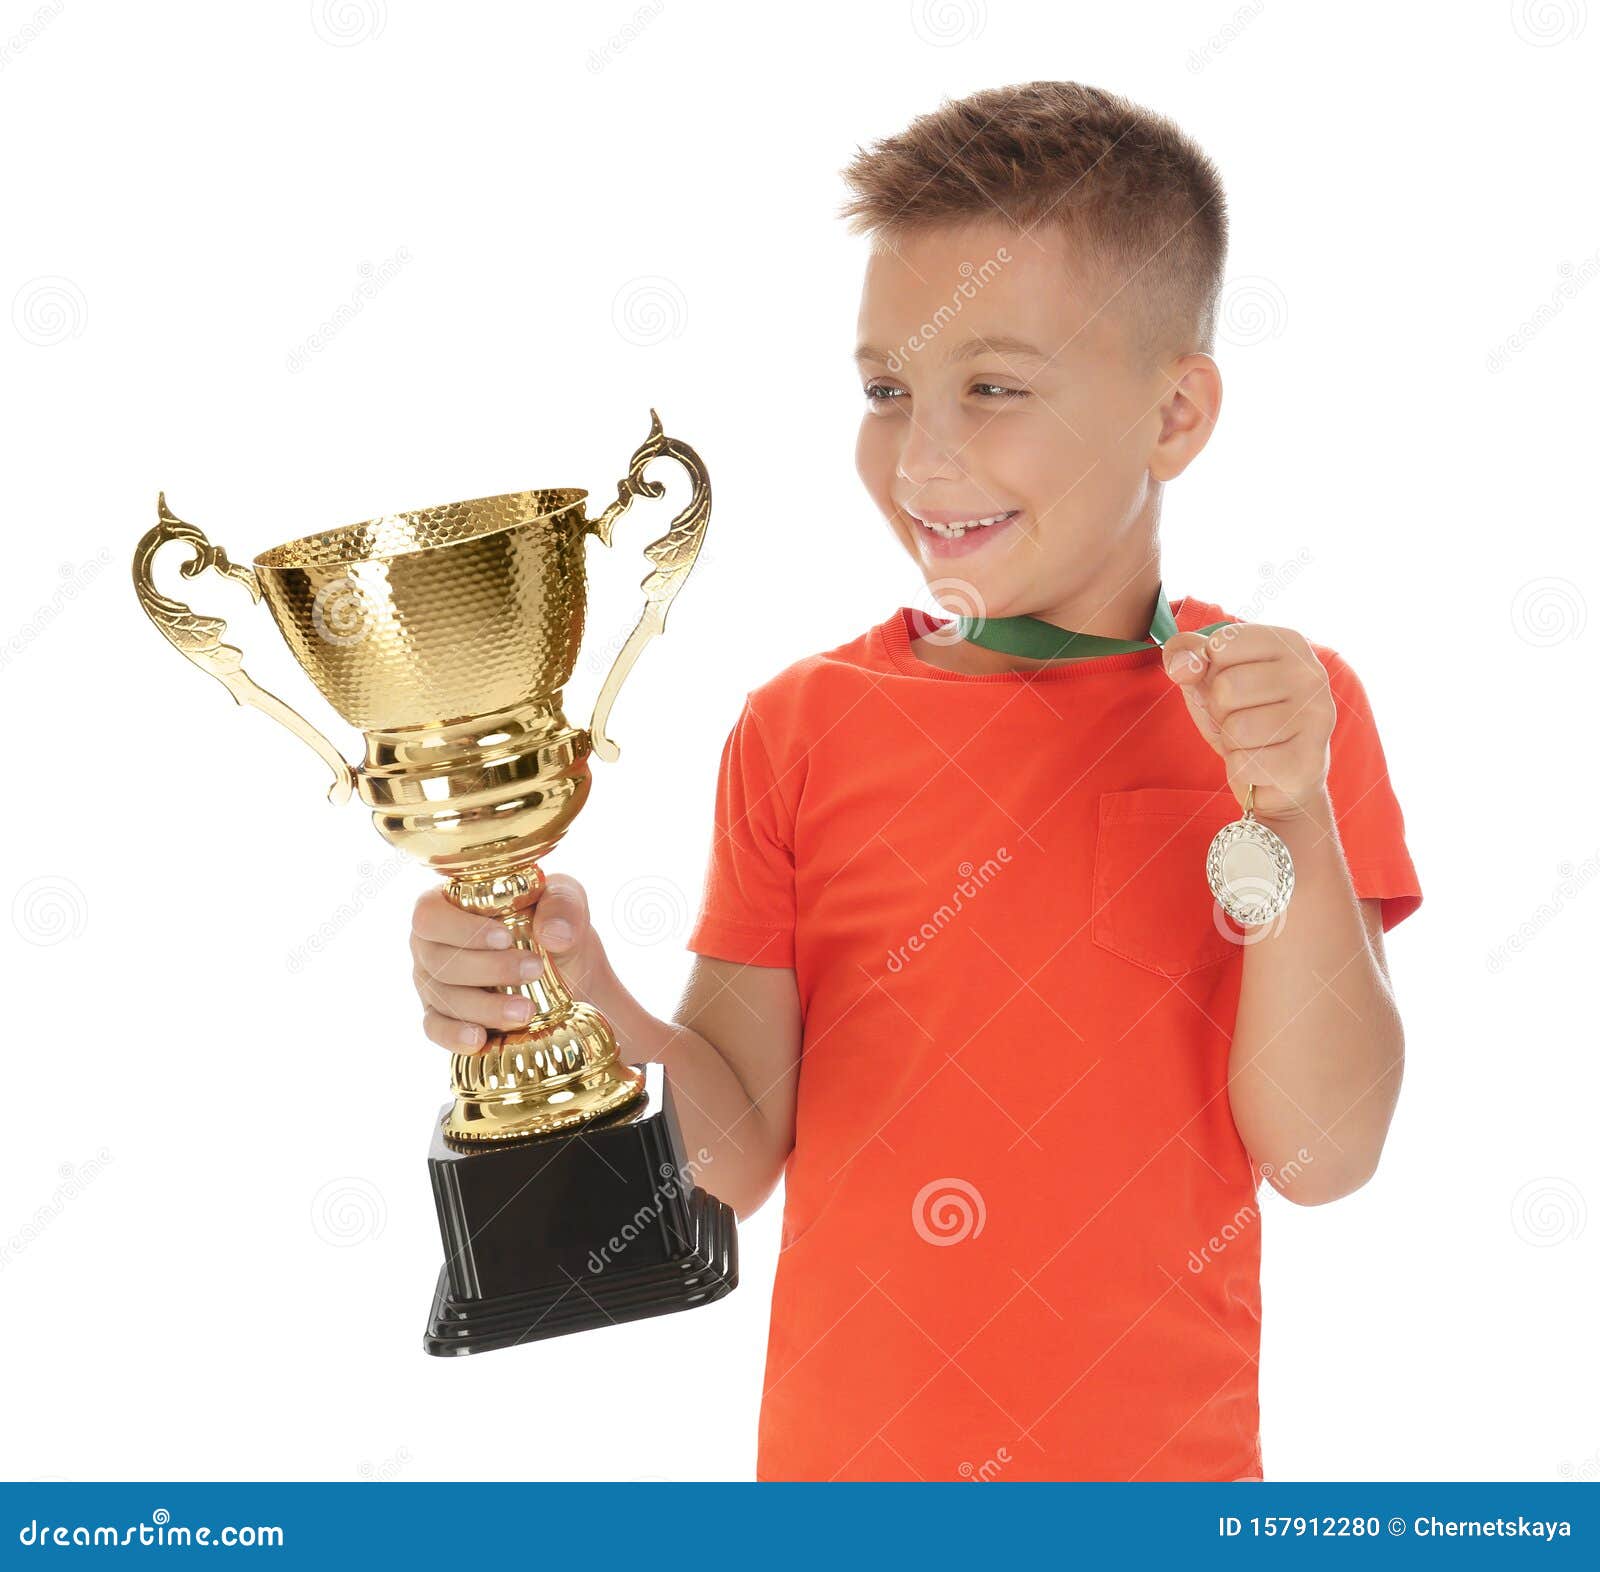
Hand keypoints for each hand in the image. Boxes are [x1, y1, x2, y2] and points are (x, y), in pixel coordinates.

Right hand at [410, 873, 599, 1051]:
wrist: (567, 970)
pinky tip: (479, 1040)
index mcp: (447, 904)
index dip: (462, 929)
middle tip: (534, 970)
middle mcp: (430, 944)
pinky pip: (436, 1029)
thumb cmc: (552, 923)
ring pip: (442, 998)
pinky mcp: (442, 1017)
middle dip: (487, 969)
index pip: (430, 914)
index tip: (505, 938)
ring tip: (526, 1011)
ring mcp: (432, 983)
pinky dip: (455, 1036)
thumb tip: (553, 934)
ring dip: (484, 1006)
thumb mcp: (565, 901)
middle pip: (438, 960)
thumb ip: (562, 904)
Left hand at [1160, 622, 1334, 822]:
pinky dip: (1240, 768)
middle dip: (1219, 711)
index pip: (1222, 644)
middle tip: (1240, 718)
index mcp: (1288, 642)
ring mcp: (1317, 716)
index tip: (1231, 684)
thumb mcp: (1206, 676)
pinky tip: (1261, 763)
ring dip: (1231, 741)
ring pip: (1236, 728)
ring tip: (1252, 741)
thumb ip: (1185, 654)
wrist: (1276, 776)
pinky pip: (1244, 763)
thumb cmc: (1242, 715)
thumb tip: (1181, 665)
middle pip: (1227, 688)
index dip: (1209, 670)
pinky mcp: (1309, 760)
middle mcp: (1311, 673)